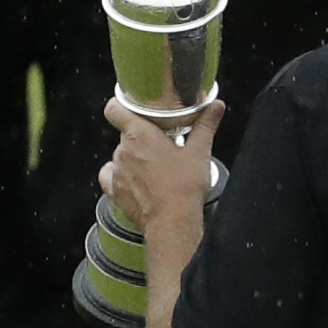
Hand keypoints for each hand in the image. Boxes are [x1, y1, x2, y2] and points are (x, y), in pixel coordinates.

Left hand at [96, 90, 222, 246]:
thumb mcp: (200, 151)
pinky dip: (122, 176)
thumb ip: (206, 125)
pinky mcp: (115, 191)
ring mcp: (117, 172)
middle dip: (141, 138)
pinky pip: (111, 177)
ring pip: (121, 156)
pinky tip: (136, 180)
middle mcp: (123, 150)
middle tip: (161, 146)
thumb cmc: (184, 187)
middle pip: (126, 135)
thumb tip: (216, 107)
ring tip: (155, 168)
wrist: (173, 221)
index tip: (128, 107)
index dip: (119, 105)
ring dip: (134, 158)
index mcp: (140, 134)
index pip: (115, 110)